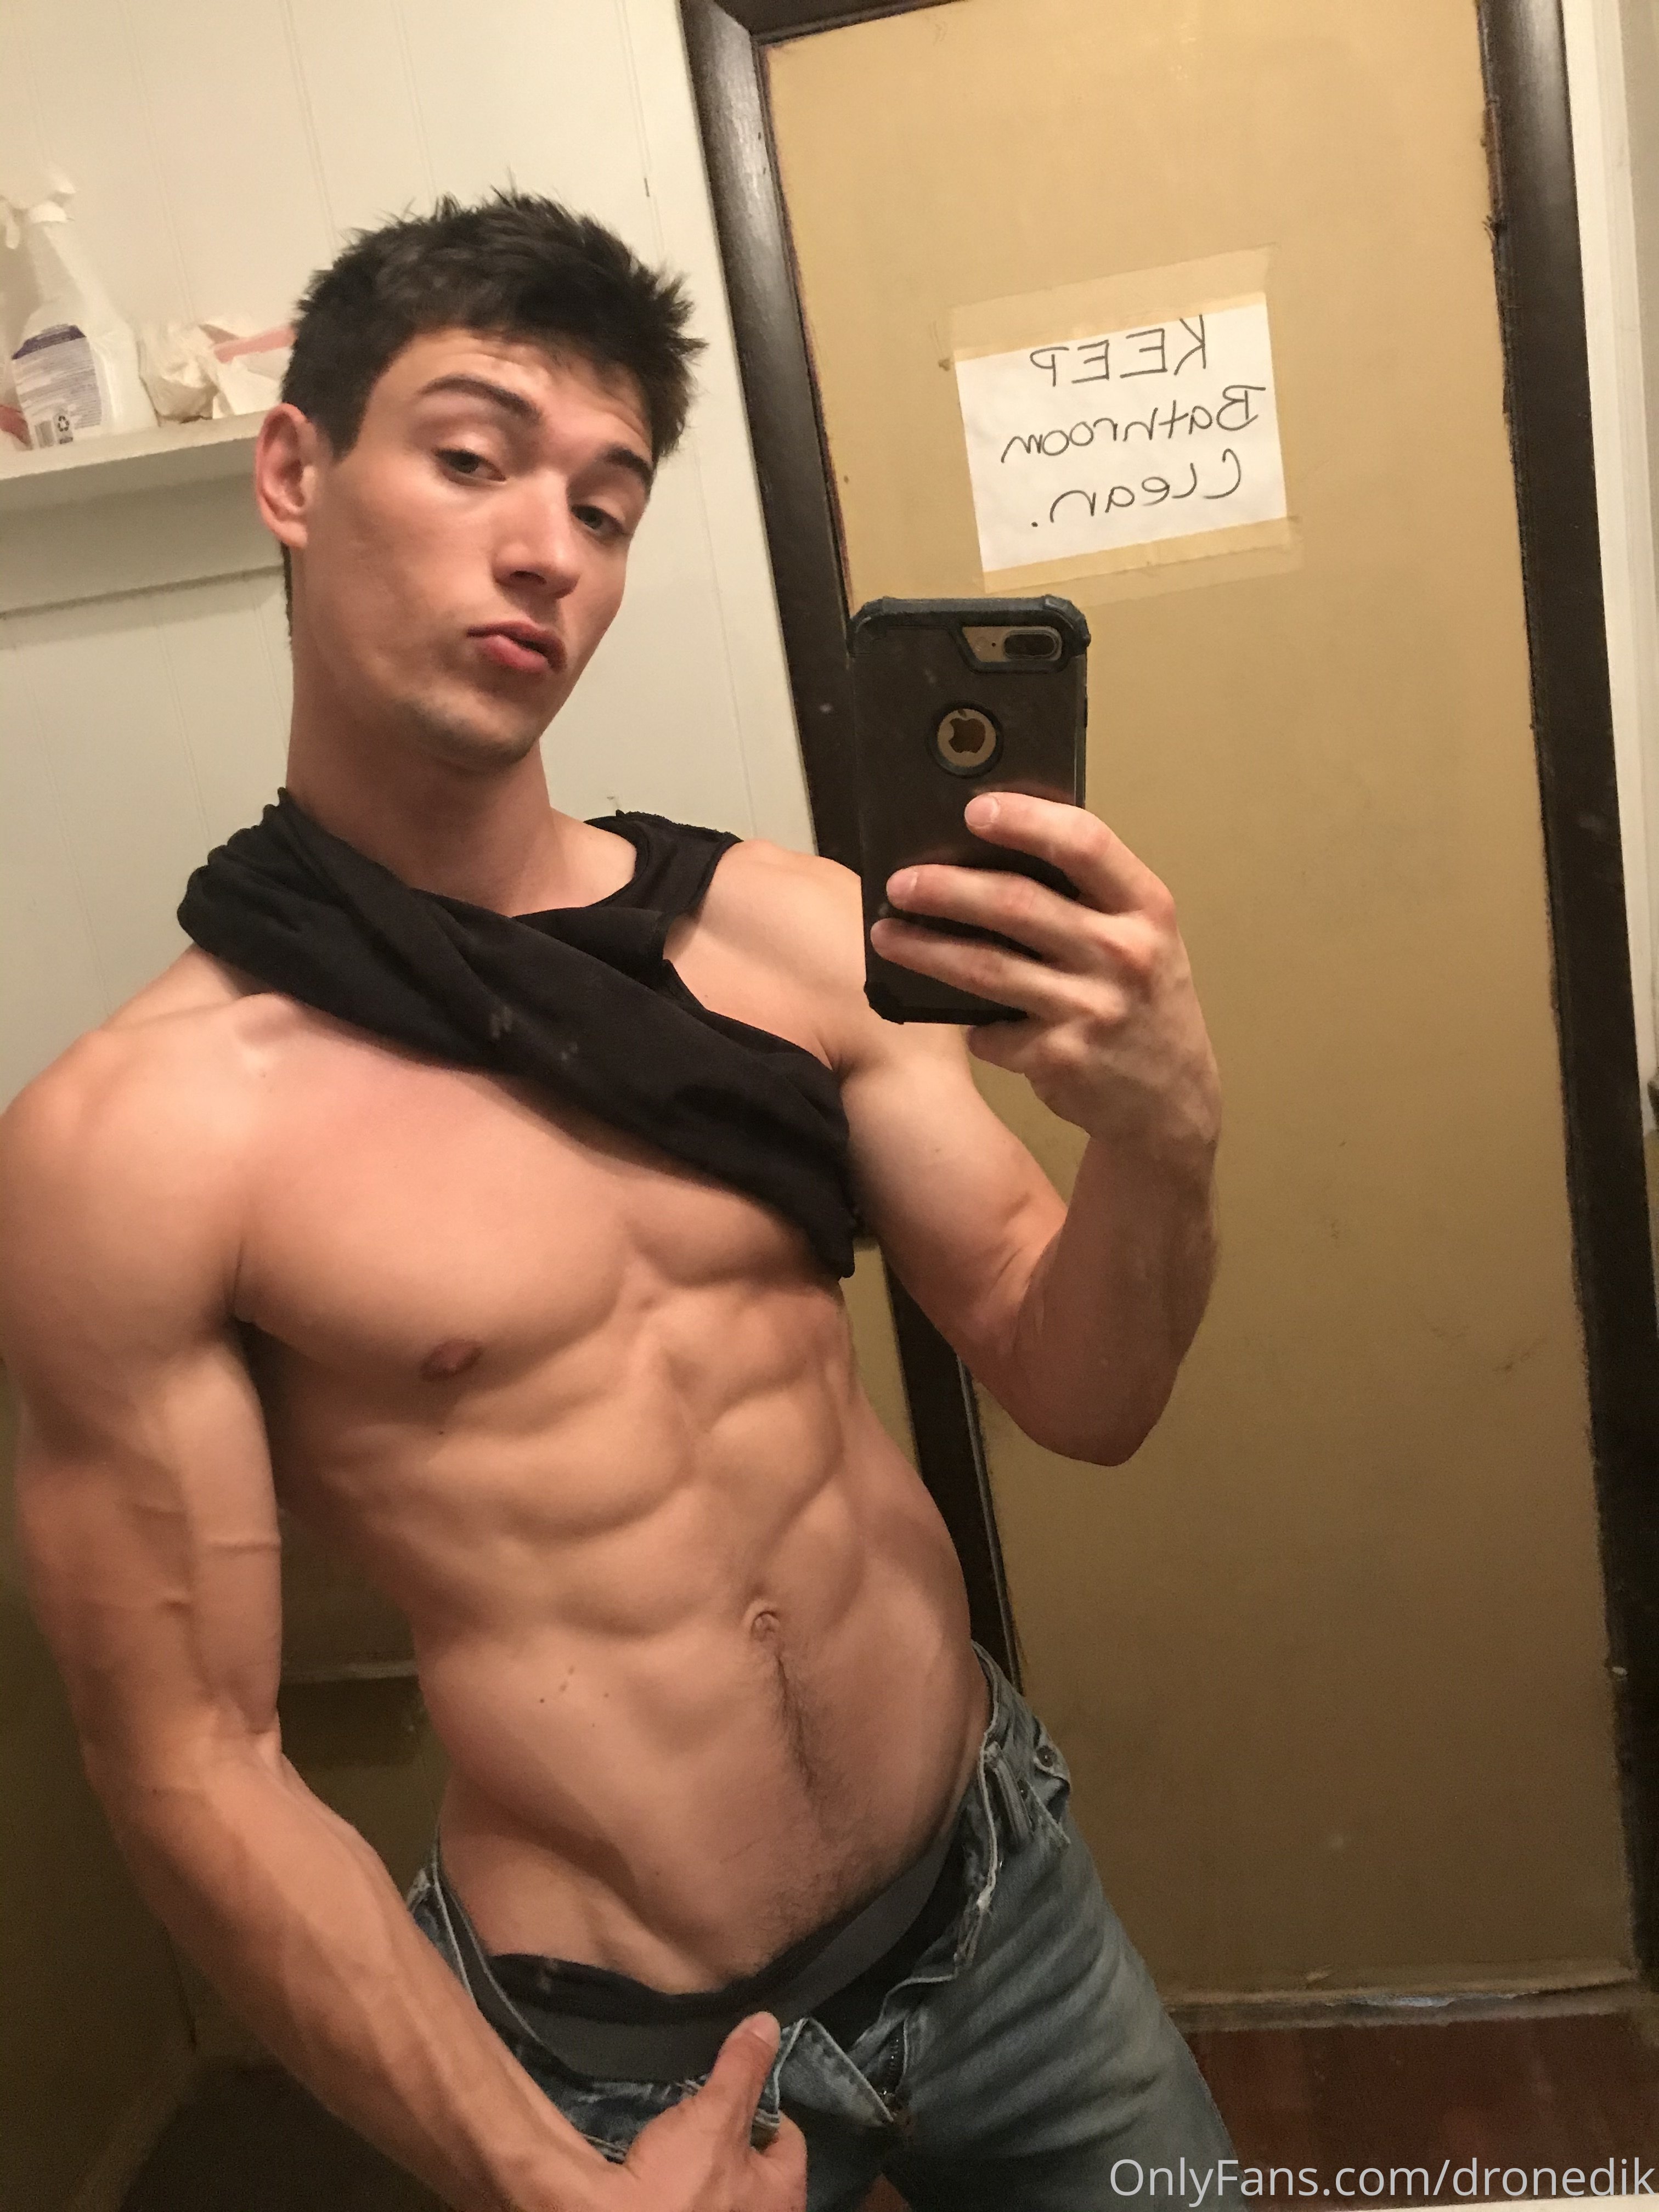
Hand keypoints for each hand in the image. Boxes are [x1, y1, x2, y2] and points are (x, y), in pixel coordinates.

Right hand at [602, 2013, 806, 2211]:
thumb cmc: (683, 2186)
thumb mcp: (718, 2116)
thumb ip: (742, 2069)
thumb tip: (766, 2023)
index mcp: (780, 2198)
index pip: (789, 2139)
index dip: (767, 2103)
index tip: (742, 2080)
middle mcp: (752, 2211)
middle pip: (746, 2148)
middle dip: (726, 2118)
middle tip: (709, 2091)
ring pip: (710, 2161)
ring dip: (695, 2136)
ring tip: (680, 2105)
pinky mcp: (671, 2207)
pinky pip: (679, 2175)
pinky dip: (668, 2154)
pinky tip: (653, 2131)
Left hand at [870, 792, 1219, 1158]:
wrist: (1172, 1099)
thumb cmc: (1142, 1002)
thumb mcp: (1139, 938)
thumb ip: (1087, 899)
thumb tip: (990, 855)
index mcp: (1146, 908)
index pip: (1084, 844)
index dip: (1026, 820)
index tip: (973, 809)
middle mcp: (1124, 954)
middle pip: (1016, 904)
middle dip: (945, 888)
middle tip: (899, 883)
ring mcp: (1092, 1009)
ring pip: (986, 968)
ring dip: (925, 949)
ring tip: (886, 935)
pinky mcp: (1061, 1059)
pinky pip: (990, 1031)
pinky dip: (971, 1023)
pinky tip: (961, 1016)